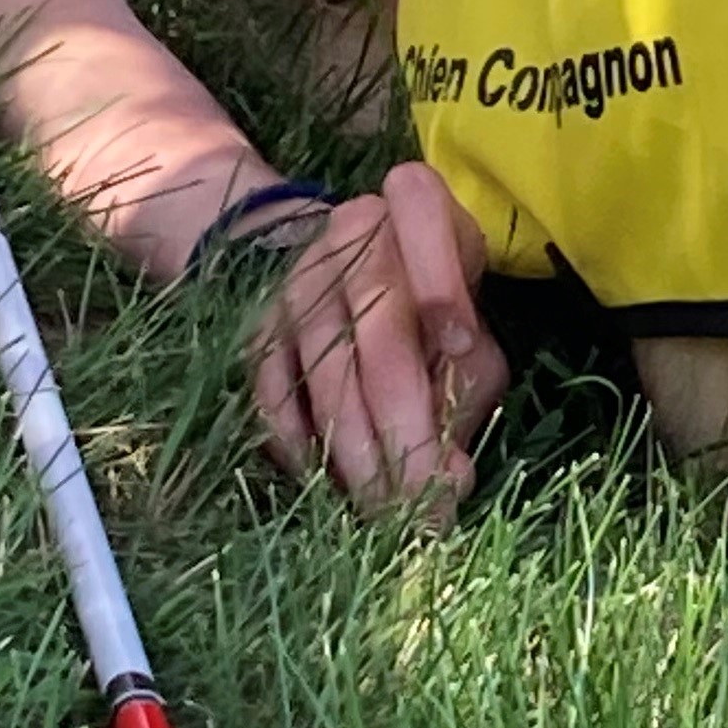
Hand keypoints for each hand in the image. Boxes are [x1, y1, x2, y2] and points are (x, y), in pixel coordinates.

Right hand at [244, 162, 508, 516]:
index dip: (442, 283)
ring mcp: (296, 283)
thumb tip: (452, 480)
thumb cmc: (430, 303)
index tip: (464, 344)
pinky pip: (271, 396)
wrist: (339, 268)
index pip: (424, 220)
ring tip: (387, 515)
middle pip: (376, 335)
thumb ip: (469, 386)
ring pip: (323, 377)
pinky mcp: (258, 327)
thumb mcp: (467, 323)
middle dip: (404, 433)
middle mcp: (350, 236)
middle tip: (426, 507)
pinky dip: (300, 449)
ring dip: (355, 458)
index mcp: (417, 211)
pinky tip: (330, 488)